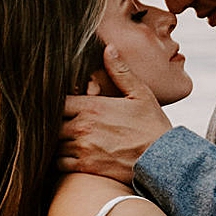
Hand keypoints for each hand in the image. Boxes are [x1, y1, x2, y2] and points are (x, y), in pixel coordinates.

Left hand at [60, 45, 171, 181]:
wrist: (162, 159)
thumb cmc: (152, 125)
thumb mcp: (140, 94)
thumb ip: (120, 71)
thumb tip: (109, 48)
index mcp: (93, 106)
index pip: (59, 101)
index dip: (58, 103)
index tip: (65, 106)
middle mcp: (83, 126)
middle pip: (53, 123)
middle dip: (56, 123)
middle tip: (64, 123)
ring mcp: (83, 148)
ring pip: (54, 143)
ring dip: (59, 141)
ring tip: (68, 139)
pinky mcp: (86, 167)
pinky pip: (60, 163)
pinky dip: (62, 160)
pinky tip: (72, 155)